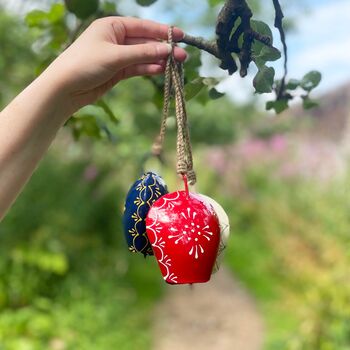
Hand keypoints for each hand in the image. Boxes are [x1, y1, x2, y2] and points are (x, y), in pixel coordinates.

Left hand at [47, 16, 186, 113]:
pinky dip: (148, 69)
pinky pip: (137, 67)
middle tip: (182, 56)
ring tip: (176, 65)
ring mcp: (117, 56)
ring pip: (143, 56)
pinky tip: (161, 70)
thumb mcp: (116, 56)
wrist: (66, 88)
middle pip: (145, 42)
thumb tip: (167, 50)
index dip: (162, 31)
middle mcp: (116, 39)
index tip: (180, 36)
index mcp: (112, 26)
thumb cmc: (85, 64)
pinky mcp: (117, 71)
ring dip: (158, 60)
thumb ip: (142, 53)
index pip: (142, 27)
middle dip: (163, 49)